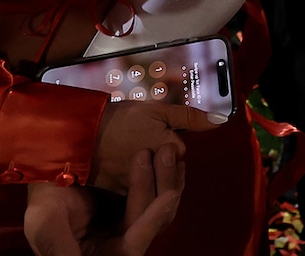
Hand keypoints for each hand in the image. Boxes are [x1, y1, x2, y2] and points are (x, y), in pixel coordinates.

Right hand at [24, 145, 183, 255]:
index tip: (168, 196)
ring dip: (166, 178)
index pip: (132, 246)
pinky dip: (164, 175)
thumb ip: (60, 248)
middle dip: (162, 188)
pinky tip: (170, 156)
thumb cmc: (44, 198)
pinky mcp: (136, 204)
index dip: (151, 222)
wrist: (47, 169)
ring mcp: (129, 224)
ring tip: (168, 149)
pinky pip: (157, 192)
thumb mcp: (45, 223)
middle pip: (152, 224)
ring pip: (159, 207)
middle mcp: (118, 246)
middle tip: (165, 153)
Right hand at [91, 101, 223, 194]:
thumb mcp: (159, 110)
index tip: (157, 133)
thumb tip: (220, 119)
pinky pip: (136, 193)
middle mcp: (158, 172)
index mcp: (170, 149)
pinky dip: (135, 182)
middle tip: (146, 144)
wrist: (83, 133)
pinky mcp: (121, 194)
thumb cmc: (121, 119)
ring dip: (151, 173)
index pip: (181, 154)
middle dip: (164, 161)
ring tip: (136, 155)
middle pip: (171, 172)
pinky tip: (128, 169)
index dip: (171, 143)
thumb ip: (190, 116)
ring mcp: (139, 186)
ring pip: (155, 184)